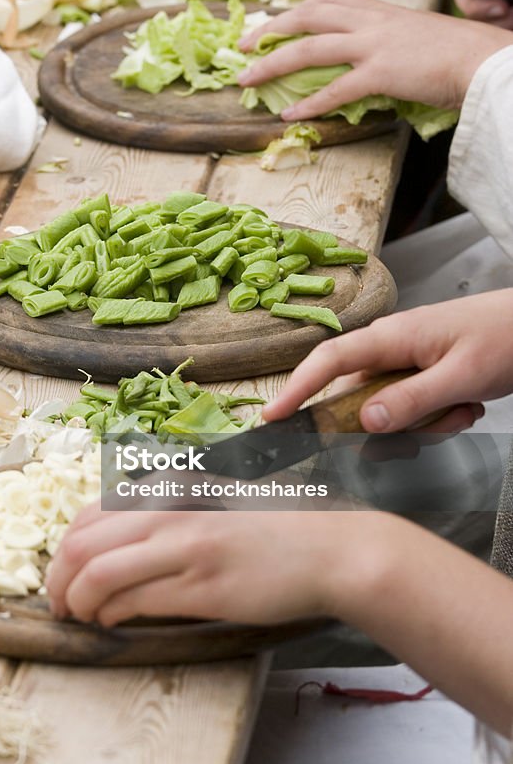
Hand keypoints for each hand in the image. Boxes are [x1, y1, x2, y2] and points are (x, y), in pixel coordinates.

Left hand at [45, 502, 380, 625]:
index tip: (61, 573)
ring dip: (77, 602)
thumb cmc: (273, 527)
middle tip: (57, 603)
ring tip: (78, 617)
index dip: (64, 550)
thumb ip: (167, 514)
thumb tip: (117, 543)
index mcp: (170, 488)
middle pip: (82, 544)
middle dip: (58, 579)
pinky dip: (110, 615)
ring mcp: (186, 547)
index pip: (89, 514)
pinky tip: (111, 622)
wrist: (330, 548)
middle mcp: (171, 511)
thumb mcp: (211, 503)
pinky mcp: (203, 587)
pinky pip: (135, 601)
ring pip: (99, 574)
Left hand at [237, 0, 512, 121]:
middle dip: (270, 28)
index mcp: (381, 10)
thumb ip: (388, 42)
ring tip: (247, 79)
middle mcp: (373, 21)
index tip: (273, 19)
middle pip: (308, 15)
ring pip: (310, 47)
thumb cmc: (458, 54)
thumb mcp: (417, 36)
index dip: (295, 7)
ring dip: (272, 63)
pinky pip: (335, 89)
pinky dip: (309, 104)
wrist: (484, 61)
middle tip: (243, 45)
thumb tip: (368, 62)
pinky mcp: (381, 72)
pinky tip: (290, 116)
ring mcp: (375, 45)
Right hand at [263, 290, 512, 432]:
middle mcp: (391, 349)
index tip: (273, 417)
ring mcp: (406, 362)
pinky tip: (467, 406)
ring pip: (390, 411)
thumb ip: (413, 400)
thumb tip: (366, 423)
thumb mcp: (461, 376)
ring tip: (463, 409)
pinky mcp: (422, 374)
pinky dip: (439, 418)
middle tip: (435, 428)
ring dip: (426, 424)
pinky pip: (412, 409)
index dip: (296, 388)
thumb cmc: (505, 335)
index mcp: (391, 337)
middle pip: (360, 400)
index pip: (328, 362)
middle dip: (393, 427)